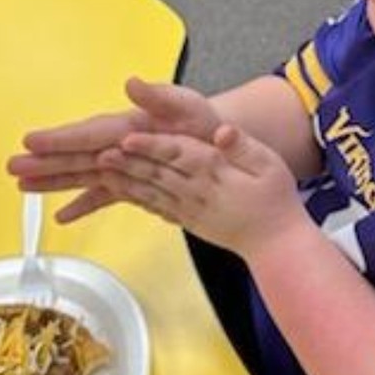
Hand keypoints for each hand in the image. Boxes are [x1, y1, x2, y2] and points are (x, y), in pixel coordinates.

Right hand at [7, 78, 221, 221]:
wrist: (220, 144)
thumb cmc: (204, 121)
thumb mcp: (188, 106)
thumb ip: (160, 96)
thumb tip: (133, 83)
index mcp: (131, 124)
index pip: (90, 132)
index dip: (61, 138)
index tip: (33, 140)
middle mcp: (122, 143)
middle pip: (77, 154)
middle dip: (44, 160)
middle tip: (13, 166)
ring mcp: (125, 162)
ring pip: (83, 172)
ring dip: (53, 180)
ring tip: (23, 186)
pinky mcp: (133, 179)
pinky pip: (103, 193)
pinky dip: (83, 204)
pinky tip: (62, 215)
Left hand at [98, 124, 307, 256]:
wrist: (275, 243)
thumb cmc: (276, 201)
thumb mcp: (270, 166)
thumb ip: (244, 147)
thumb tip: (224, 131)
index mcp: (216, 172)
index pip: (178, 154)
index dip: (152, 146)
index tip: (128, 139)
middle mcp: (197, 191)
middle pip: (157, 172)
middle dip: (127, 162)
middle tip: (99, 153)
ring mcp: (189, 208)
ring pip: (151, 191)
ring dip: (124, 180)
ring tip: (100, 169)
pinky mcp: (186, 220)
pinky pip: (155, 207)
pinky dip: (135, 199)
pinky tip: (119, 191)